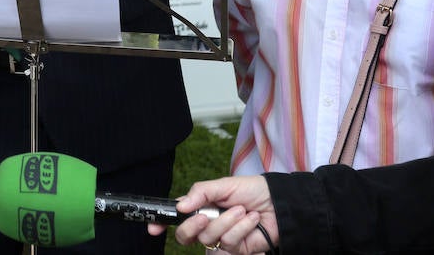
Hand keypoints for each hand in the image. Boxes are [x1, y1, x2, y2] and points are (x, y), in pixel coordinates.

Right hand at [146, 176, 276, 253]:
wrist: (279, 203)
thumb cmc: (252, 190)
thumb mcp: (224, 185)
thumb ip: (200, 193)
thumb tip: (180, 205)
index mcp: (201, 206)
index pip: (177, 217)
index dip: (162, 223)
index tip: (154, 227)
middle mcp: (208, 223)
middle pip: (186, 236)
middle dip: (192, 227)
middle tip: (204, 216)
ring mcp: (221, 237)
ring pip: (209, 238)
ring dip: (227, 221)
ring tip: (241, 210)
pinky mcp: (236, 248)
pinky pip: (229, 242)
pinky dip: (241, 228)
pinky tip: (251, 219)